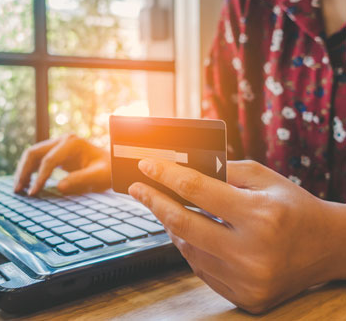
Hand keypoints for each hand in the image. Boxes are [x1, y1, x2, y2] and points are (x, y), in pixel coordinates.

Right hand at [14, 134, 110, 195]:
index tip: (34, 193)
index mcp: (73, 143)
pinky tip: (27, 183)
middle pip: (34, 152)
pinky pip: (39, 159)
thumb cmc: (109, 169)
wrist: (114, 165)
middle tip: (18, 190)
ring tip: (19, 189)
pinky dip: (31, 170)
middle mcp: (64, 140)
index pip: (49, 160)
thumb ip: (81, 179)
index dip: (40, 177)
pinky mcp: (58, 152)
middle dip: (24, 171)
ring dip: (24, 170)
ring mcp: (60, 144)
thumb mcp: (99, 176)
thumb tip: (59, 187)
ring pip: (33, 154)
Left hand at [128, 159, 345, 313]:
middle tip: (138, 188)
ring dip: (171, 225)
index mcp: (259, 216)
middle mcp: (251, 252)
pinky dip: (188, 246)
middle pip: (184, 223)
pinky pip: (200, 268)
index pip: (198, 190)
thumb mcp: (263, 178)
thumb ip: (223, 172)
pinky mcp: (244, 297)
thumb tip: (184, 169)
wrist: (326, 247)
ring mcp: (246, 280)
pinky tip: (186, 231)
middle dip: (155, 202)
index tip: (146, 166)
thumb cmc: (294, 206)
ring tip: (164, 206)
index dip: (167, 175)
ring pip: (188, 248)